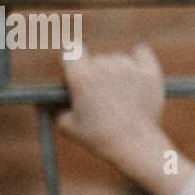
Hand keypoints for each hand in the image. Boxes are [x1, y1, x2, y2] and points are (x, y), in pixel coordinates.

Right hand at [56, 42, 165, 163]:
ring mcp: (129, 67)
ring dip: (117, 71)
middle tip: (101, 96)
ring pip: (118, 59)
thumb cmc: (99, 138)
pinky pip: (142, 52)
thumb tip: (44, 98)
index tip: (76, 73)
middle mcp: (105, 66)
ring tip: (121, 97)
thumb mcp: (68, 126)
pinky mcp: (150, 71)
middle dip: (96, 73)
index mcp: (82, 76)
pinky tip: (137, 72)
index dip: (73, 62)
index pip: (72, 49)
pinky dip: (139, 60)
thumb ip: (54, 107)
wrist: (135, 145)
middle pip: (96, 59)